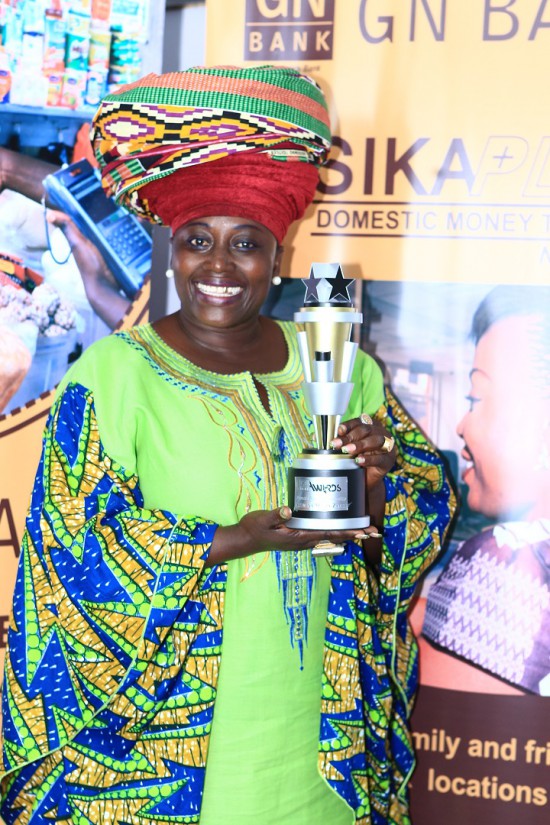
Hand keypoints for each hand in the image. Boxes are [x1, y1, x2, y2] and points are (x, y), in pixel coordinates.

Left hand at [46, 210, 130, 328]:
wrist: (104, 286)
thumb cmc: (89, 265)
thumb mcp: (77, 244)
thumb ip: (67, 229)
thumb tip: (49, 214)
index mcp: (78, 238)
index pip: (76, 218)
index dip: (78, 207)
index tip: (85, 193)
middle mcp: (87, 242)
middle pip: (91, 224)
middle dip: (97, 214)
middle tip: (107, 201)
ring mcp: (99, 248)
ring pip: (102, 231)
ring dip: (108, 224)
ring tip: (117, 212)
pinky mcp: (109, 254)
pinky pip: (111, 240)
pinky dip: (115, 234)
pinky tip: (123, 229)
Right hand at [206, 506, 381, 565]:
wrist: (244, 540)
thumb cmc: (253, 529)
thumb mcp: (262, 520)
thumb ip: (275, 515)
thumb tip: (288, 509)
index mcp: (299, 536)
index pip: (328, 533)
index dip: (347, 532)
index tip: (363, 531)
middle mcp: (304, 541)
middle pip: (334, 537)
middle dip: (353, 534)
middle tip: (373, 531)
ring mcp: (301, 540)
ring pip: (329, 537)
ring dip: (346, 533)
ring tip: (362, 529)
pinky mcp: (298, 537)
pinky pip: (321, 535)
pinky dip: (334, 531)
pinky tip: (338, 525)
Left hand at [331, 414, 395, 490]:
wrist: (366, 481)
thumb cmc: (355, 460)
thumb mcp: (346, 448)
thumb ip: (336, 441)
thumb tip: (315, 437)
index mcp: (370, 426)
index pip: (359, 421)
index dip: (348, 425)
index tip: (338, 431)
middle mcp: (381, 433)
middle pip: (366, 430)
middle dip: (350, 436)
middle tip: (337, 444)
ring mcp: (387, 446)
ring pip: (376, 441)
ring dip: (360, 445)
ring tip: (347, 451)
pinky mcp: (389, 460)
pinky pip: (380, 458)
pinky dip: (369, 459)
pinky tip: (359, 461)